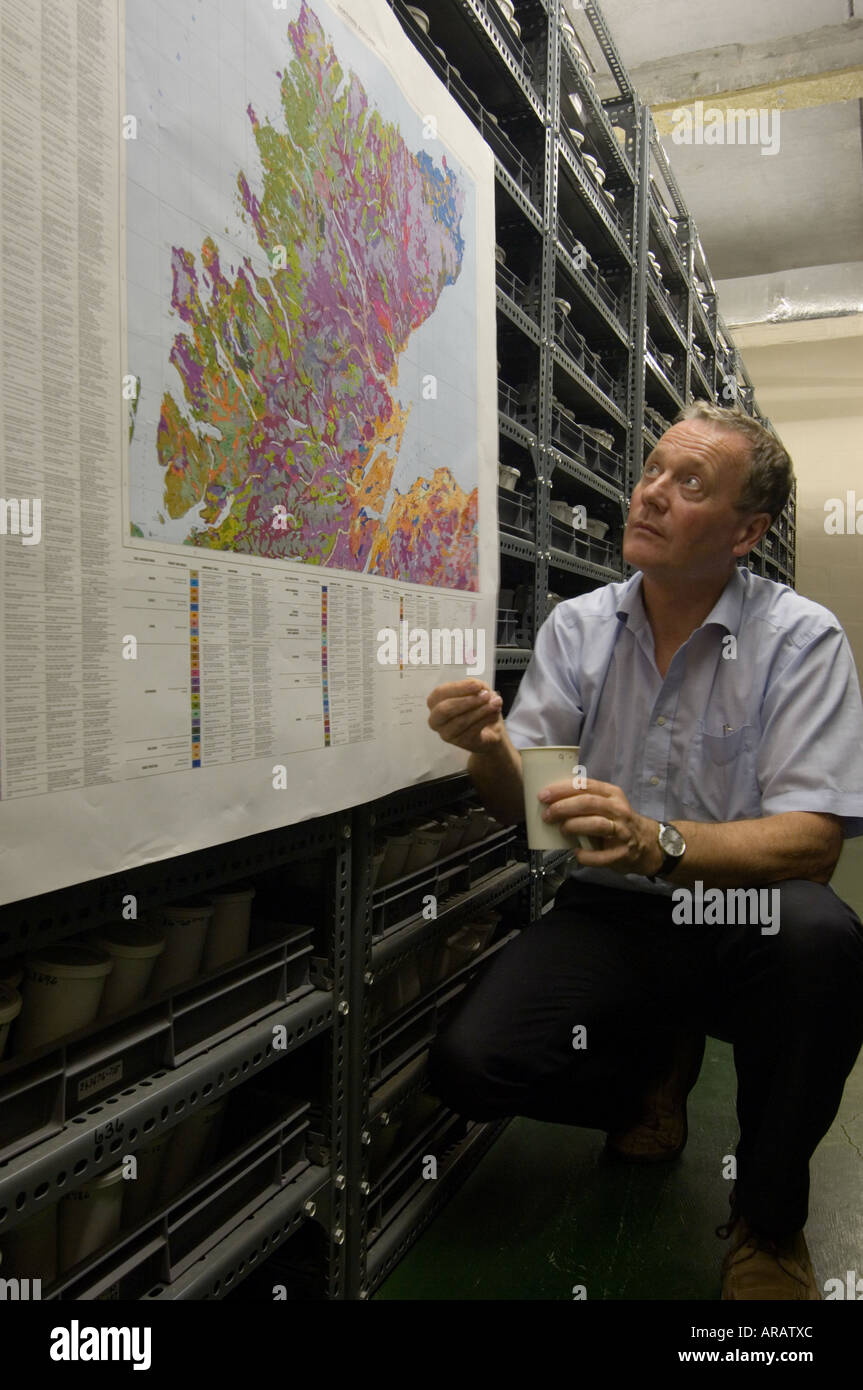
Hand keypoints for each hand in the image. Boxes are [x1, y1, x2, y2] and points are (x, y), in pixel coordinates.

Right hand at [427, 679, 504, 754]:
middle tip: (486, 695)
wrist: (490, 730)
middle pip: (445, 709)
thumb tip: (478, 688)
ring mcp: (446, 734)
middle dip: (467, 701)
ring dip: (481, 710)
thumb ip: (475, 685)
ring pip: (461, 721)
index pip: (440, 693)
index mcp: (435, 702)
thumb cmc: (478, 706)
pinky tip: (495, 714)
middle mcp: (436, 719)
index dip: (459, 688)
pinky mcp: (460, 743)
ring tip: (496, 703)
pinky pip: (472, 731)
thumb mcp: (477, 690)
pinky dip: (485, 720)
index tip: (477, 685)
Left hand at [537, 777, 661, 876]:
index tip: (544, 795)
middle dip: (563, 807)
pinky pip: (600, 855)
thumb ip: (586, 800)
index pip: (586, 786)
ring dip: (574, 826)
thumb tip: (551, 801)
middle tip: (547, 814)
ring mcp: (623, 832)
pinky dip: (585, 855)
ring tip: (562, 829)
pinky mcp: (623, 853)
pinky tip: (577, 853)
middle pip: (588, 803)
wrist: (648, 844)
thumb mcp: (607, 804)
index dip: (562, 789)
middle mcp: (619, 810)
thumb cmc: (619, 822)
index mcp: (612, 794)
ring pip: (596, 824)